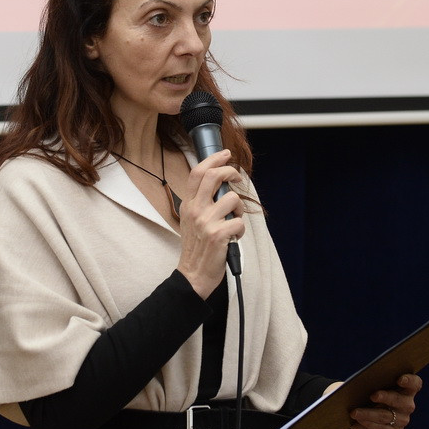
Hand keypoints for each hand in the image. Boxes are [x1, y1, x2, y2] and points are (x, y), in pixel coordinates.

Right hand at [176, 149, 243, 297]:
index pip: (197, 172)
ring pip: (232, 199)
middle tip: (237, 176)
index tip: (225, 154)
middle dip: (230, 171)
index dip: (213, 159)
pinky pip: (239, 222)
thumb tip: (218, 185)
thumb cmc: (196, 248)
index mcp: (188, 205)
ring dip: (240, 208)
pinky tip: (233, 237)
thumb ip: (199, 202)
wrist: (192, 274)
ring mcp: (206, 222)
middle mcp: (195, 210)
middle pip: (213, 176)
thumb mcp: (190, 221)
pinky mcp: (218, 235)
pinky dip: (240, 229)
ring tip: (234, 220)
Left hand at [344, 373, 421, 428]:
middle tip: (373, 395)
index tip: (400, 379)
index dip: (410, 381)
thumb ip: (370, 381)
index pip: (415, 383)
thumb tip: (362, 383)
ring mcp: (403, 420)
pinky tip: (357, 422)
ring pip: (387, 416)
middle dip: (386, 397)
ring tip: (354, 412)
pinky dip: (368, 425)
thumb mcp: (369, 383)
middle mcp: (408, 405)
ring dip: (369, 414)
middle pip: (401, 401)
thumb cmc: (366, 390)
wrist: (360, 408)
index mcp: (407, 388)